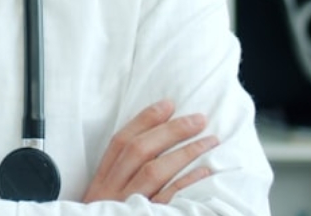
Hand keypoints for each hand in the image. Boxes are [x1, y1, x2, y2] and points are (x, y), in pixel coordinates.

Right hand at [82, 99, 217, 204]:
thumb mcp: (102, 201)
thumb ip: (120, 178)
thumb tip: (154, 146)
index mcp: (101, 182)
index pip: (121, 142)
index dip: (144, 120)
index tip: (168, 104)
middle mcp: (111, 192)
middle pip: (139, 151)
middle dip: (170, 130)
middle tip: (198, 118)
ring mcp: (128, 206)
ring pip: (154, 171)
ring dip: (184, 152)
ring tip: (209, 139)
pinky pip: (168, 199)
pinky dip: (187, 182)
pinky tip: (205, 170)